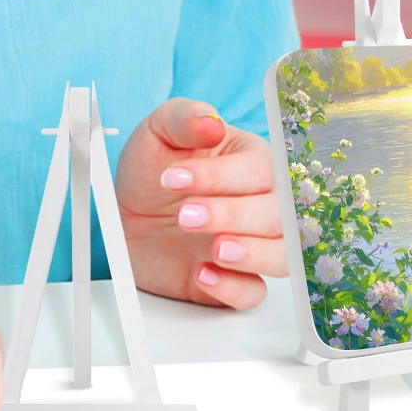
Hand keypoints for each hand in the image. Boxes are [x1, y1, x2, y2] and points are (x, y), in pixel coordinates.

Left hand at [116, 97, 285, 308]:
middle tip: (183, 215)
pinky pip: (255, 293)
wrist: (128, 215)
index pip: (260, 170)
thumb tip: (212, 122)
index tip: (173, 178)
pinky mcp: (235, 279)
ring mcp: (252, 243)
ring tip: (213, 248)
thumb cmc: (152, 168)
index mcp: (253, 161)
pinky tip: (203, 274)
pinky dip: (234, 288)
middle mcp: (261, 202)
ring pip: (283, 255)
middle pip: (279, 214)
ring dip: (251, 253)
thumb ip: (185, 118)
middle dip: (232, 216)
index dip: (220, 177)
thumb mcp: (159, 132)